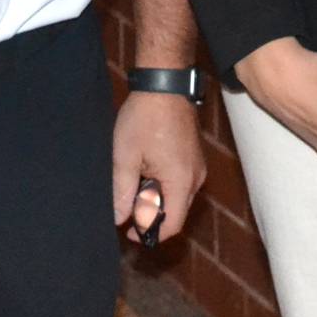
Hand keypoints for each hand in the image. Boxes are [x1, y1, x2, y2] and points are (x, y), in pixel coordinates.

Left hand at [112, 91, 205, 242]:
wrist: (165, 83)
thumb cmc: (144, 118)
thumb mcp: (126, 156)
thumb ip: (122, 191)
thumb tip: (119, 219)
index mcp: (181, 181)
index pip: (171, 225)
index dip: (149, 233)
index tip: (128, 230)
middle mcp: (195, 178)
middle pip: (175, 212)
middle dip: (150, 215)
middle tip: (125, 204)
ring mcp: (197, 166)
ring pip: (177, 197)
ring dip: (156, 198)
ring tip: (132, 184)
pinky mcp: (194, 156)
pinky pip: (180, 182)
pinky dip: (163, 185)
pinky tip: (145, 171)